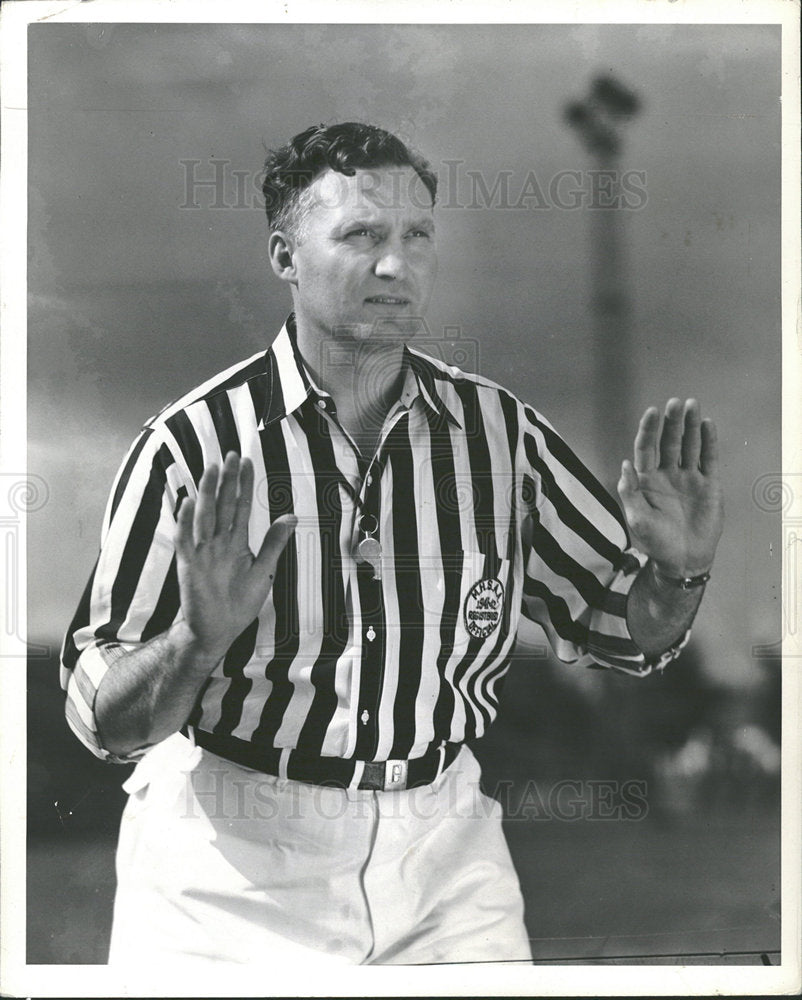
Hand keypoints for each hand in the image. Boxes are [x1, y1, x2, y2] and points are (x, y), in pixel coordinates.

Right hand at [175, 452, 296, 659]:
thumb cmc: (238, 603)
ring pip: (205, 516)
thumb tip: (292, 517)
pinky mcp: (189, 565)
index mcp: (236, 543)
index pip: (241, 506)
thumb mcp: (263, 571)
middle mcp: (218, 543)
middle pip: (223, 505)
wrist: (216, 630)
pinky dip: (185, 522)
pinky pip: (186, 540)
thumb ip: (274, 543)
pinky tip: (187, 503)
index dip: (244, 484)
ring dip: (208, 493)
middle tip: (230, 455)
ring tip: (212, 469)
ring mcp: (202, 552)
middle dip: (227, 480)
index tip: (247, 462)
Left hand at [617, 398, 723, 577]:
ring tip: (692, 404)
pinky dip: (709, 441)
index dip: (648, 430)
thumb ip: (629, 492)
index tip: (651, 411)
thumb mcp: (637, 519)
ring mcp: (688, 478)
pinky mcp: (708, 485)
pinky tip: (707, 424)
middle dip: (672, 422)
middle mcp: (667, 474)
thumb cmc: (656, 542)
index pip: (647, 448)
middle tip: (675, 402)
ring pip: (690, 445)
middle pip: (670, 441)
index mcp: (647, 480)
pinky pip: (709, 458)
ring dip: (690, 425)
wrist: (684, 559)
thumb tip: (624, 464)